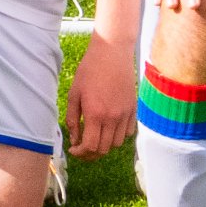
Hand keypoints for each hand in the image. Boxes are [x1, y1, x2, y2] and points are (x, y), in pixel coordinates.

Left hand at [65, 34, 136, 160]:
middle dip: (91, 153)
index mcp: (95, 114)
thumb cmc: (90, 70)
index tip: (74, 150)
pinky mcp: (133, 109)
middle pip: (104, 149)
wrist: (112, 53)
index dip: (81, 153)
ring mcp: (125, 114)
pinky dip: (118, 136)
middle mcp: (112, 118)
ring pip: (117, 144)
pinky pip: (128, 132)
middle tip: (82, 148)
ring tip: (96, 138)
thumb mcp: (74, 93)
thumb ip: (72, 119)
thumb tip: (74, 139)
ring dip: (105, 145)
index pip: (90, 147)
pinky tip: (109, 128)